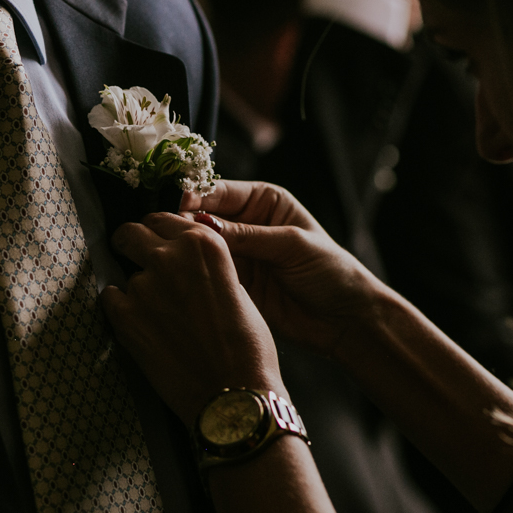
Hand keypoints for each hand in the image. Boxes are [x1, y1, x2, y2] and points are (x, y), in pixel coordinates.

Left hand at [101, 213, 283, 427]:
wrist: (233, 394)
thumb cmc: (246, 346)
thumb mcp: (235, 286)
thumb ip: (204, 265)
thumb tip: (179, 259)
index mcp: (203, 242)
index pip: (162, 219)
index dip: (156, 232)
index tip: (153, 243)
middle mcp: (170, 255)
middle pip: (131, 232)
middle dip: (131, 244)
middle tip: (134, 261)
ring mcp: (144, 285)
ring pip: (125, 273)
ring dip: (135, 288)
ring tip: (158, 316)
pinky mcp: (124, 316)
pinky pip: (110, 298)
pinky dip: (120, 308)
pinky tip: (141, 325)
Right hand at [180, 181, 379, 360]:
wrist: (346, 321)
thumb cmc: (331, 272)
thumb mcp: (291, 245)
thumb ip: (247, 234)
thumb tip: (202, 223)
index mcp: (263, 201)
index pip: (219, 191)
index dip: (196, 195)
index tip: (178, 204)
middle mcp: (246, 224)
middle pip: (203, 217)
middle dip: (184, 223)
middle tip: (166, 231)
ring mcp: (237, 255)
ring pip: (200, 246)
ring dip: (185, 250)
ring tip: (169, 253)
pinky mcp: (233, 283)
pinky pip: (206, 273)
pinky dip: (192, 274)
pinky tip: (179, 275)